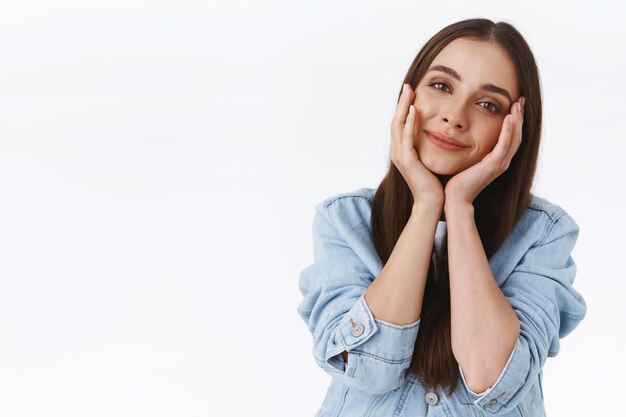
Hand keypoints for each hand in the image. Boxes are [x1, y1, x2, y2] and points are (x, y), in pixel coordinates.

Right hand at [390, 83, 443, 205]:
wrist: (432, 202)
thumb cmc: (434, 184)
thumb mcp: (429, 160)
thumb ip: (428, 147)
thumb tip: (437, 135)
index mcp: (402, 151)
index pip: (401, 124)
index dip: (404, 108)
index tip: (411, 93)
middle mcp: (397, 151)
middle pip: (396, 121)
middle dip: (401, 102)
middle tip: (408, 86)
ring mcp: (400, 155)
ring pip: (398, 125)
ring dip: (403, 107)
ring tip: (409, 92)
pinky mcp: (407, 159)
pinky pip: (406, 136)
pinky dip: (410, 121)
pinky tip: (415, 109)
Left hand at [444, 96, 524, 205]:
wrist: (454, 198)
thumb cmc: (456, 181)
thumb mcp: (466, 159)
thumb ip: (470, 148)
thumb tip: (462, 134)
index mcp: (497, 160)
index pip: (511, 137)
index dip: (514, 121)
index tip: (514, 104)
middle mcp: (502, 162)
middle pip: (517, 135)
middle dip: (519, 116)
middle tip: (520, 100)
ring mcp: (499, 164)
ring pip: (514, 138)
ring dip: (517, 120)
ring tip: (517, 104)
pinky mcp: (493, 166)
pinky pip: (504, 145)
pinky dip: (508, 131)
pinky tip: (508, 117)